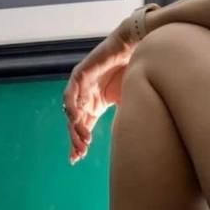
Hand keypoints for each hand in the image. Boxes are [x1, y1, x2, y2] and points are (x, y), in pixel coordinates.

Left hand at [62, 20, 134, 163]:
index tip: (79, 159)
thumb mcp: (130, 101)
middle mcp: (86, 96)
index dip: (80, 142)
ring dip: (75, 128)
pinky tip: (78, 120)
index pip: (83, 126)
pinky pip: (71, 94)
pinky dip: (73, 108)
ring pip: (71, 111)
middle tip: (78, 155)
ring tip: (82, 141)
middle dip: (76, 140)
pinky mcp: (80, 74)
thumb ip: (126, 116)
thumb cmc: (137, 73)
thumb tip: (130, 138)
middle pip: (75, 123)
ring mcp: (81, 85)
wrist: (138, 50)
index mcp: (96, 104)